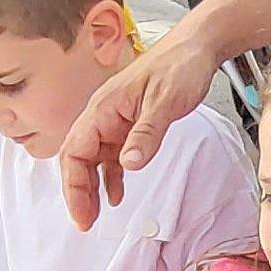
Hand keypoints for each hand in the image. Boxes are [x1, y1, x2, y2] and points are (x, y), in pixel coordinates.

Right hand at [57, 26, 233, 227]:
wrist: (196, 48)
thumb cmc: (179, 66)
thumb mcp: (166, 102)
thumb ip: (147, 134)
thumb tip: (128, 165)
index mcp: (102, 108)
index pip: (74, 152)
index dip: (74, 185)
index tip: (83, 213)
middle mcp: (103, 116)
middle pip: (78, 159)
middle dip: (78, 191)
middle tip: (86, 222)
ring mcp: (115, 121)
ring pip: (93, 160)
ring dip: (91, 187)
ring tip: (96, 216)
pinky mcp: (130, 125)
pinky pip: (112, 156)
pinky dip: (112, 177)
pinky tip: (118, 195)